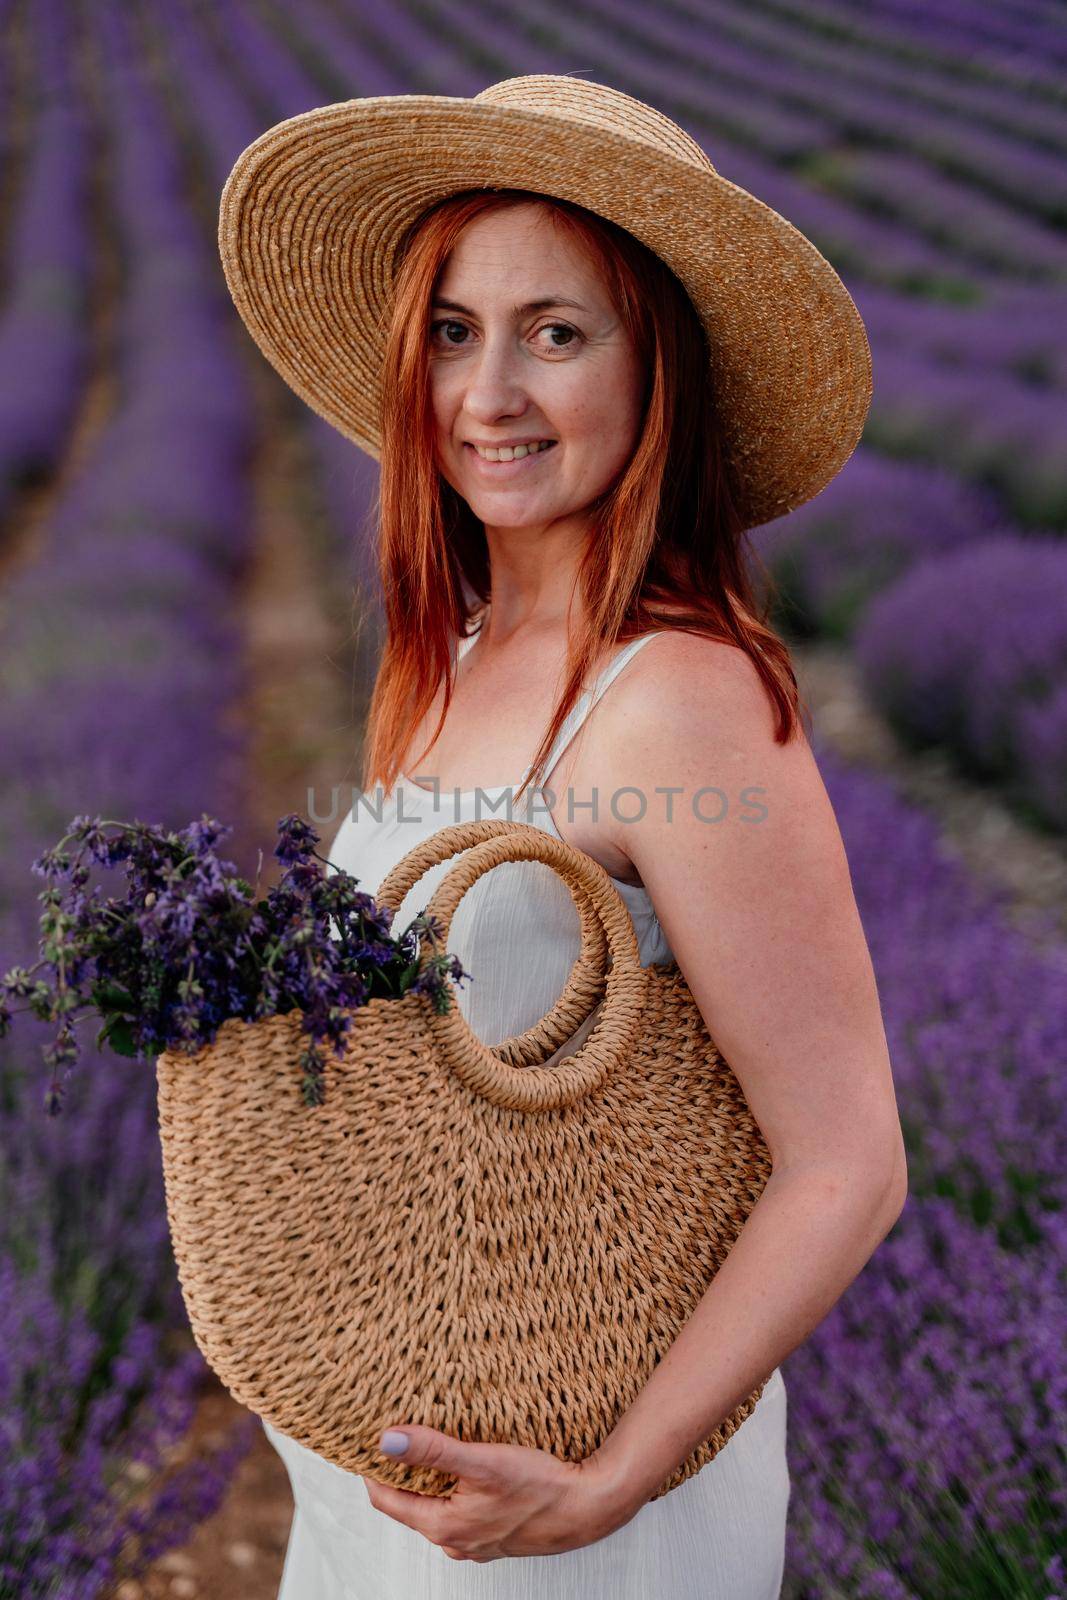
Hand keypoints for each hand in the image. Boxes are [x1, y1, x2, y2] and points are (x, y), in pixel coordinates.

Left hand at [363, 1423, 636, 1561]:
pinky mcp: (495, 1532)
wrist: (588, 1507)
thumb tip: (387, 1440)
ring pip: (437, 1505)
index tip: (366, 1438)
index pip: (386, 1500)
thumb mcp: (482, 1461)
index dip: (373, 1469)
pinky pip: (461, 1508)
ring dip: (429, 1477)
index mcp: (443, 1527)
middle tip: (395, 1432)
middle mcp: (455, 1541)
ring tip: (429, 1442)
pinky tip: (467, 1464)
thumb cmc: (540, 1487)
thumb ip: (433, 1450)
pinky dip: (454, 1486)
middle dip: (400, 1470)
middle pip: (409, 1503)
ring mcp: (476, 1540)